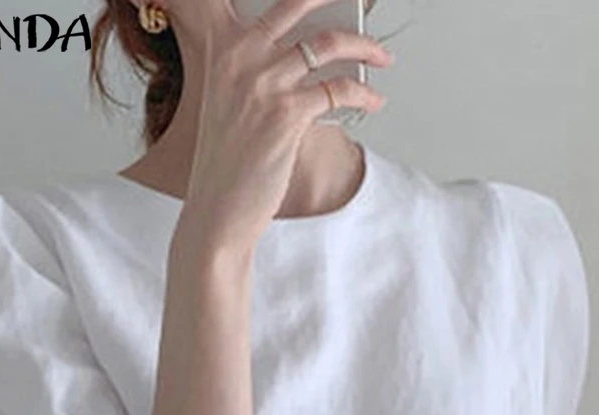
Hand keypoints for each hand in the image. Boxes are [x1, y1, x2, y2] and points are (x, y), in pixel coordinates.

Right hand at [180, 0, 392, 247]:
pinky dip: (364, 95)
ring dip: (365, 47)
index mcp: (221, 47)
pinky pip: (339, 89)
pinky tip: (373, 102)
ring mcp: (263, 83)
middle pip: (297, 0)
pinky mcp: (287, 114)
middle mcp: (240, 56)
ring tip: (380, 57)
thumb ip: (256, 66)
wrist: (218, 211)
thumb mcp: (227, 101)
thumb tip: (309, 50)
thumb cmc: (226, 162)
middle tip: (361, 3)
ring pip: (329, 42)